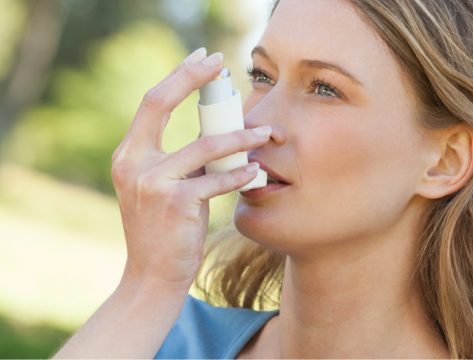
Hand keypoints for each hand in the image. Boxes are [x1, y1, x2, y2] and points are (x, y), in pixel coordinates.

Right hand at [111, 48, 271, 291]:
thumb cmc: (163, 230)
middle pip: (160, 103)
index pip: (151, 102)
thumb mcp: (161, 188)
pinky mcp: (175, 203)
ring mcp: (151, 182)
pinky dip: (240, 175)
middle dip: (193, 78)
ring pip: (205, 146)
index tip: (202, 60)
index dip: (177, 76)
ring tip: (266, 134)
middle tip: (223, 64)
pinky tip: (256, 174)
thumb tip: (217, 132)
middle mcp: (133, 162)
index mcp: (129, 155)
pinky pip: (217, 180)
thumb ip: (181, 160)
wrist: (151, 276)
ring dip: (241, 138)